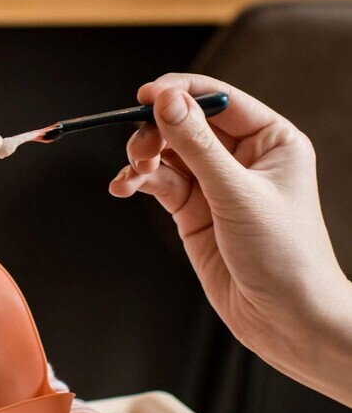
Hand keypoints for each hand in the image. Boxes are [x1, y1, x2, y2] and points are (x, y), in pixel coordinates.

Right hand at [108, 73, 351, 404]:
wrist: (286, 320)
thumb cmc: (285, 257)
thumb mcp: (238, 194)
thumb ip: (197, 146)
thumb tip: (166, 100)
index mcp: (271, 140)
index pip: (219, 99)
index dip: (179, 93)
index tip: (144, 96)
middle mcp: (242, 157)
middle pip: (185, 123)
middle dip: (155, 131)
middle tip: (140, 150)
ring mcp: (215, 184)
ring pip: (166, 152)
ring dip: (143, 158)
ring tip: (133, 176)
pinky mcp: (193, 211)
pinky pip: (159, 182)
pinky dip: (138, 181)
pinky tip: (125, 187)